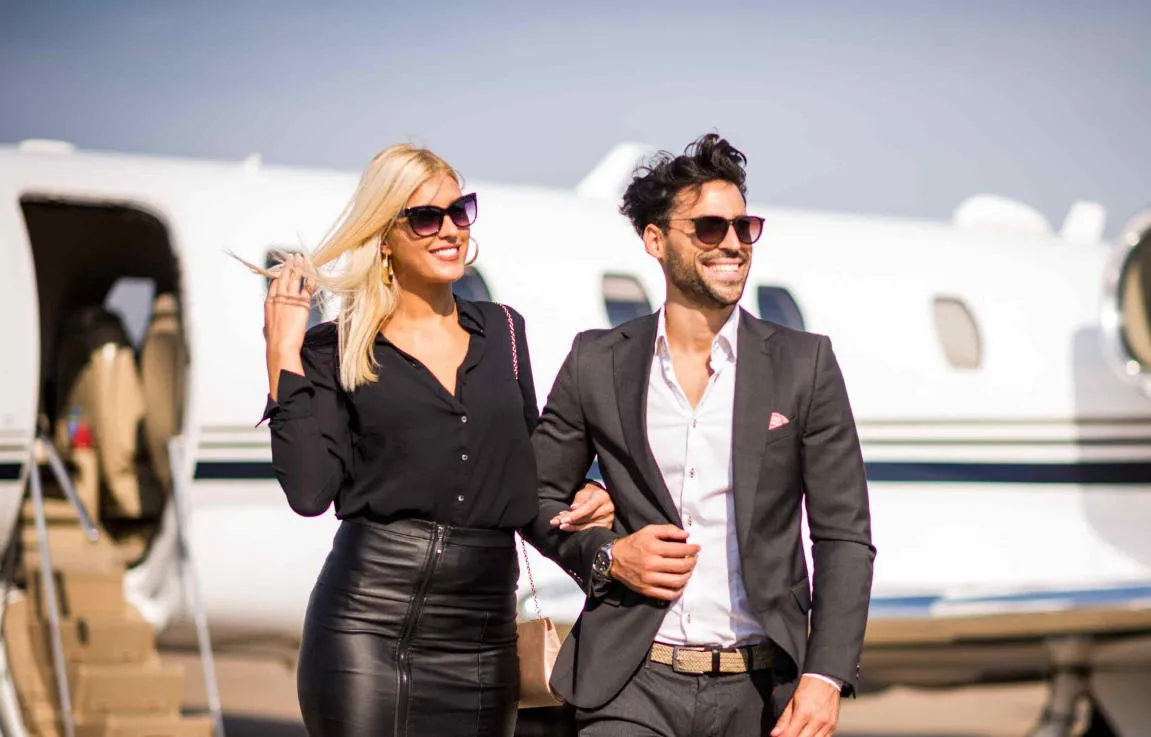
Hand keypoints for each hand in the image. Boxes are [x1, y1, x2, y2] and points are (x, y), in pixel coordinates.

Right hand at [264, 254, 315, 396]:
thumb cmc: (274, 341)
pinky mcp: (302, 303)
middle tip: (293, 257)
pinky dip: (311, 280)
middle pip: (285, 277)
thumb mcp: (267, 329)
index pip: (275, 284)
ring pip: (295, 278)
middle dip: (289, 266)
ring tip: (302, 258)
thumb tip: (266, 329)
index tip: (284, 269)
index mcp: (269, 302)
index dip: (280, 275)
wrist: (281, 345)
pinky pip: (307, 288)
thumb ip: (269, 324)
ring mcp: (290, 299)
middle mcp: (279, 297)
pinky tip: (313, 273)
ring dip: (299, 267)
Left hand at [550, 483, 613, 530]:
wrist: (600, 497)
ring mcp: (609, 519)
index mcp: (603, 497)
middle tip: (558, 522)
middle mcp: (608, 508)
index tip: (563, 519)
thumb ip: (578, 501)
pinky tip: (570, 527)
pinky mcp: (607, 526)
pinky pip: (591, 531)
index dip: (575, 515)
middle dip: (571, 521)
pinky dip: (579, 530)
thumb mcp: (583, 493)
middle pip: (587, 518)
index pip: (588, 508)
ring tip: (562, 525)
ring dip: (573, 527)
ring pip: (588, 526)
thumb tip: (573, 508)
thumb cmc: (589, 494)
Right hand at [608, 524, 698, 600]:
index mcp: (653, 548)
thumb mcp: (649, 531)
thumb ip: (668, 530)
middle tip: (694, 559)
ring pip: (677, 581)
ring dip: (688, 575)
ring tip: (688, 570)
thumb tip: (686, 535)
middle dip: (692, 562)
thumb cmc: (634, 543)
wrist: (614, 559)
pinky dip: (679, 590)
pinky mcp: (647, 590)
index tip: (697, 548)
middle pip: (681, 566)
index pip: (680, 550)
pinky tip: (681, 583)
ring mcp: (650, 579)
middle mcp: (652, 564)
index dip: (692, 550)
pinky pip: (669, 594)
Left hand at [771, 675, 840, 736]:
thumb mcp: (792, 701)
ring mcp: (827, 725)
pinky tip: (808, 734)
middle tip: (787, 735)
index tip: (778, 736)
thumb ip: (784, 719)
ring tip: (798, 733)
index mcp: (804, 712)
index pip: (791, 734)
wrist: (825, 680)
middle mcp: (817, 720)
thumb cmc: (808, 688)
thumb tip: (775, 733)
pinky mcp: (833, 726)